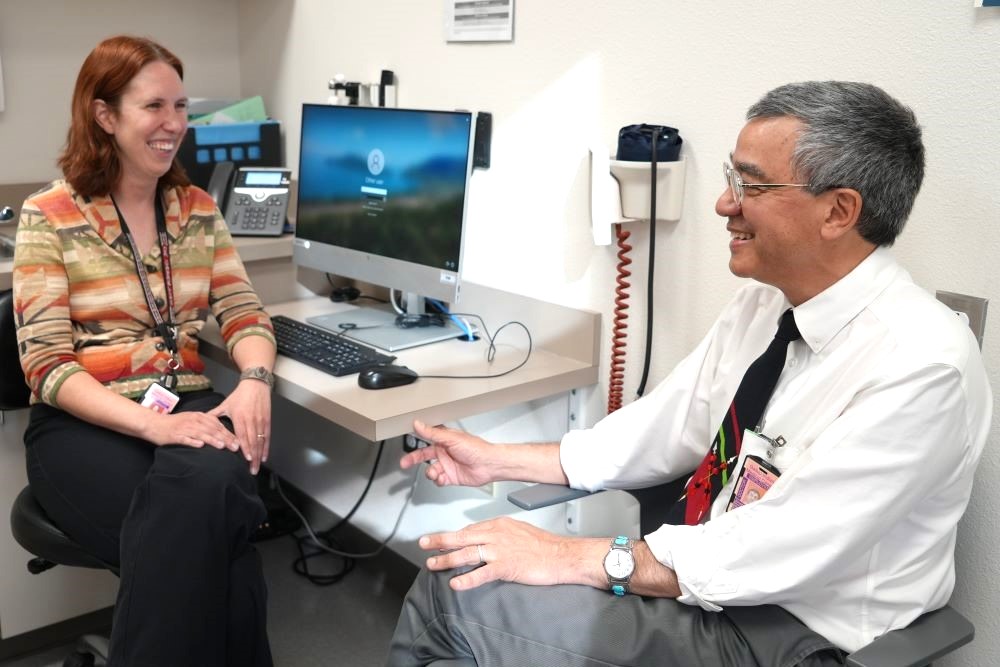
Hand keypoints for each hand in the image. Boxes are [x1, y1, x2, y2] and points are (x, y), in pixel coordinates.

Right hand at [141, 410, 238, 450]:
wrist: (154, 424)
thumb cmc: (175, 424)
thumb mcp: (192, 420)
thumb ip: (206, 425)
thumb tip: (222, 433)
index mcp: (199, 416)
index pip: (217, 425)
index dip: (228, 433)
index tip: (238, 441)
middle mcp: (193, 421)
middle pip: (212, 430)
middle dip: (225, 438)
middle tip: (235, 446)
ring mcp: (184, 428)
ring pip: (201, 434)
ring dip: (212, 440)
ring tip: (222, 446)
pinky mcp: (175, 436)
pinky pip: (185, 438)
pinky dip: (193, 442)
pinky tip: (200, 445)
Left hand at [208, 379, 271, 473]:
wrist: (255, 384)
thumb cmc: (239, 395)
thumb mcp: (225, 404)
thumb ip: (214, 415)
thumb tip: (202, 421)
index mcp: (240, 417)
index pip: (243, 436)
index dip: (246, 448)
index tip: (246, 460)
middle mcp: (251, 420)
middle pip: (253, 442)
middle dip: (253, 457)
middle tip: (252, 470)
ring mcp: (260, 421)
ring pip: (261, 441)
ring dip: (259, 455)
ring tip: (257, 467)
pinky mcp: (267, 420)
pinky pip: (267, 437)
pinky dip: (266, 447)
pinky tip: (264, 456)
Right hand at [400, 420, 497, 486]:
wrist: (489, 465)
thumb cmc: (476, 448)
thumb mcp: (451, 438)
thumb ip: (433, 432)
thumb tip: (418, 424)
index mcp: (444, 440)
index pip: (426, 438)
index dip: (416, 440)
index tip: (407, 442)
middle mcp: (445, 452)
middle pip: (424, 456)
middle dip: (413, 459)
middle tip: (404, 463)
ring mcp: (447, 464)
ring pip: (430, 470)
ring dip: (430, 473)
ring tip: (435, 473)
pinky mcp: (451, 476)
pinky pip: (438, 480)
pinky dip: (438, 480)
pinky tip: (443, 478)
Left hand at [419, 517, 605, 591]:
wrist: (561, 555)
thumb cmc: (544, 545)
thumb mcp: (520, 531)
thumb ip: (501, 534)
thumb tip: (488, 540)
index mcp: (499, 524)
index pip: (471, 529)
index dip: (454, 536)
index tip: (443, 540)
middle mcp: (496, 534)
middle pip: (462, 536)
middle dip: (441, 540)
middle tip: (424, 543)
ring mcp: (500, 550)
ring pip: (467, 553)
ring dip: (447, 559)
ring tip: (432, 563)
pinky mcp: (506, 566)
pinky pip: (482, 573)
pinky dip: (467, 579)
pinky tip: (456, 584)